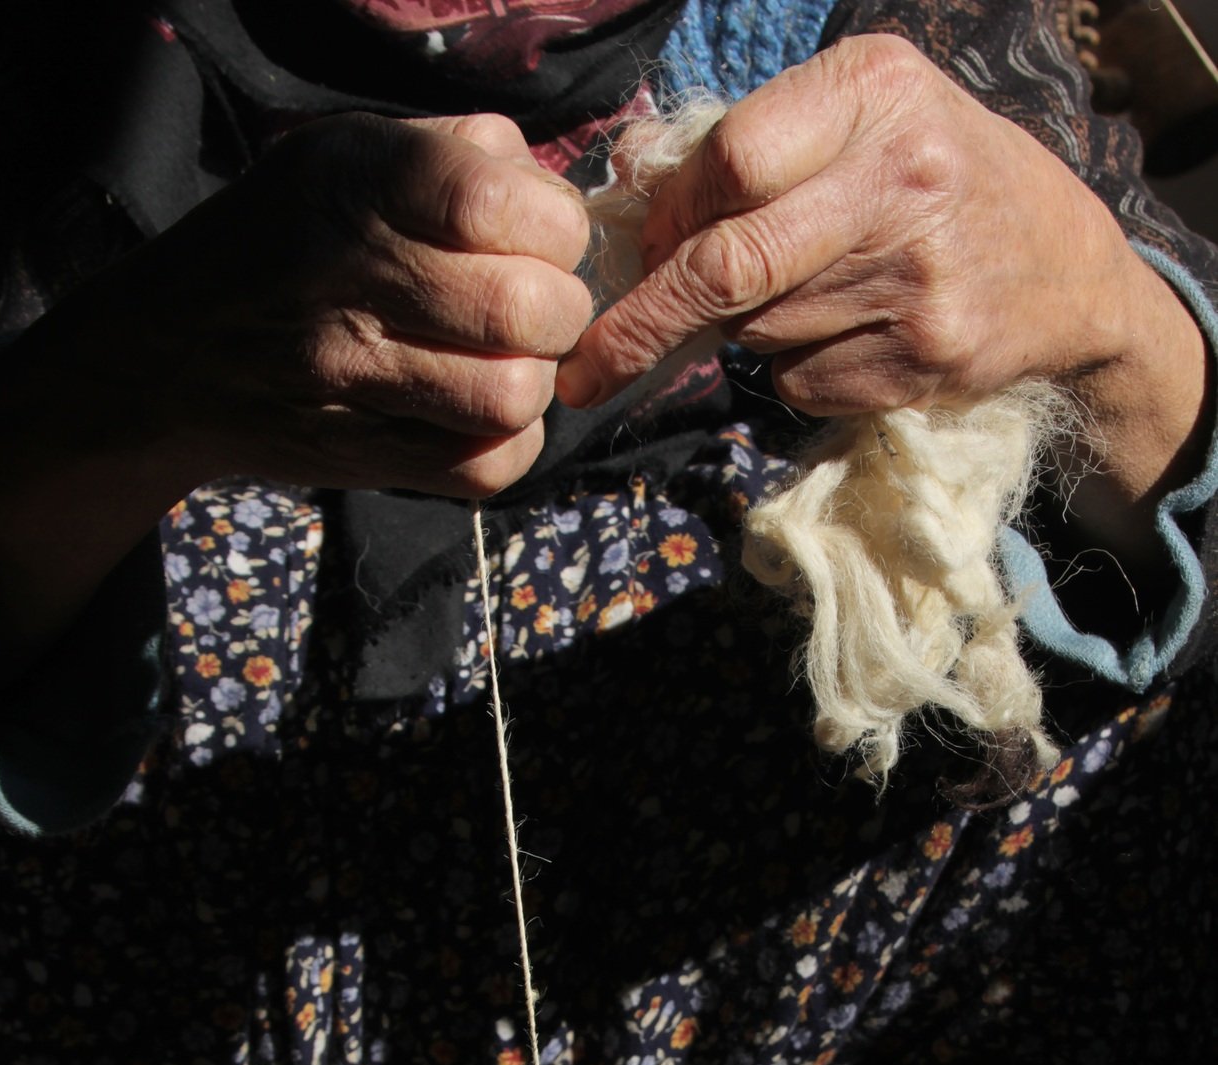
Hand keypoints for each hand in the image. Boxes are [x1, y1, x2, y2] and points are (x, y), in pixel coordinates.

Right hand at [0, 112, 592, 658]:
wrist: (170, 353)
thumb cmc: (286, 241)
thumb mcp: (349, 155)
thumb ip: (459, 155)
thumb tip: (554, 198)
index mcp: (358, 182)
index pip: (507, 206)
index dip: (558, 228)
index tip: (545, 238)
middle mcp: (350, 277)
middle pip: (527, 309)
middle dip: (561, 308)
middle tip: (539, 308)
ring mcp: (352, 377)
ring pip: (512, 396)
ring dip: (535, 380)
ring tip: (509, 361)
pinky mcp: (361, 456)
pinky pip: (483, 467)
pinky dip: (509, 444)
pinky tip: (484, 413)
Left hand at [559, 36, 1207, 530]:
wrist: (1066, 271)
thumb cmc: (938, 180)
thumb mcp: (865, 117)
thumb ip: (755, 143)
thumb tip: (627, 196)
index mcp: (877, 93)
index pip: (729, 160)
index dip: (669, 215)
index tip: (639, 247)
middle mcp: (901, 179)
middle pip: (728, 265)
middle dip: (641, 324)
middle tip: (586, 368)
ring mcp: (915, 280)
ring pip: (758, 333)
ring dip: (744, 332)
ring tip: (810, 295)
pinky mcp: (921, 362)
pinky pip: (800, 383)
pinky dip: (796, 370)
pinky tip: (850, 334)